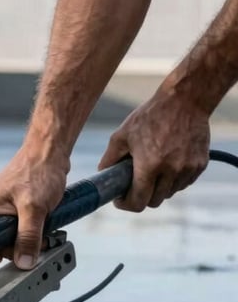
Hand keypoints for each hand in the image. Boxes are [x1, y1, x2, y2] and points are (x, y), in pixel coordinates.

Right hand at [0, 145, 69, 267]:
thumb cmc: (38, 170)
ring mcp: (2, 212)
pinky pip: (21, 230)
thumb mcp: (34, 208)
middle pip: (1, 245)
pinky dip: (34, 230)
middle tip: (39, 239)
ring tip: (43, 226)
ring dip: (30, 239)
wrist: (50, 151)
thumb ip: (29, 237)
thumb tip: (24, 262)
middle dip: (21, 246)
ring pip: (13, 238)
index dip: (3, 254)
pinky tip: (43, 221)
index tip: (20, 254)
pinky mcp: (14, 211)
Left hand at [98, 88, 209, 210]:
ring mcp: (187, 169)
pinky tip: (168, 164)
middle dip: (142, 196)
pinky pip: (183, 184)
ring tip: (153, 170)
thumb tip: (102, 176)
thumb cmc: (152, 114)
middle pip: (154, 202)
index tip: (121, 198)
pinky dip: (174, 180)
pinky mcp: (200, 165)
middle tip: (135, 184)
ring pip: (169, 194)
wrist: (187, 98)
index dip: (126, 204)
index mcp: (150, 166)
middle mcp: (171, 171)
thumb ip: (110, 158)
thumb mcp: (123, 134)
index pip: (138, 203)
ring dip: (159, 188)